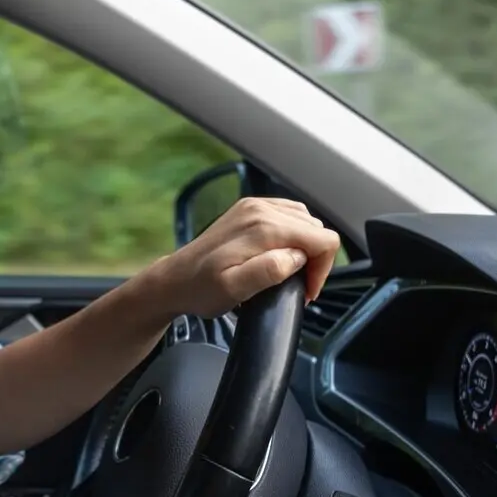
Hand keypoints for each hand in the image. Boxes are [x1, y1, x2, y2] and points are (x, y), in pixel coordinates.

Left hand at [154, 197, 339, 317]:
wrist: (174, 279)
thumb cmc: (200, 289)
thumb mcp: (234, 289)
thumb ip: (269, 271)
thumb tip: (296, 256)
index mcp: (263, 227)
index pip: (323, 239)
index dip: (322, 268)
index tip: (306, 290)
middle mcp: (261, 209)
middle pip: (317, 228)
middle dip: (315, 259)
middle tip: (297, 285)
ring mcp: (255, 206)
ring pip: (306, 221)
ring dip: (306, 248)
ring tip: (289, 272)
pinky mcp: (249, 210)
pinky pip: (288, 216)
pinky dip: (293, 236)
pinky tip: (280, 255)